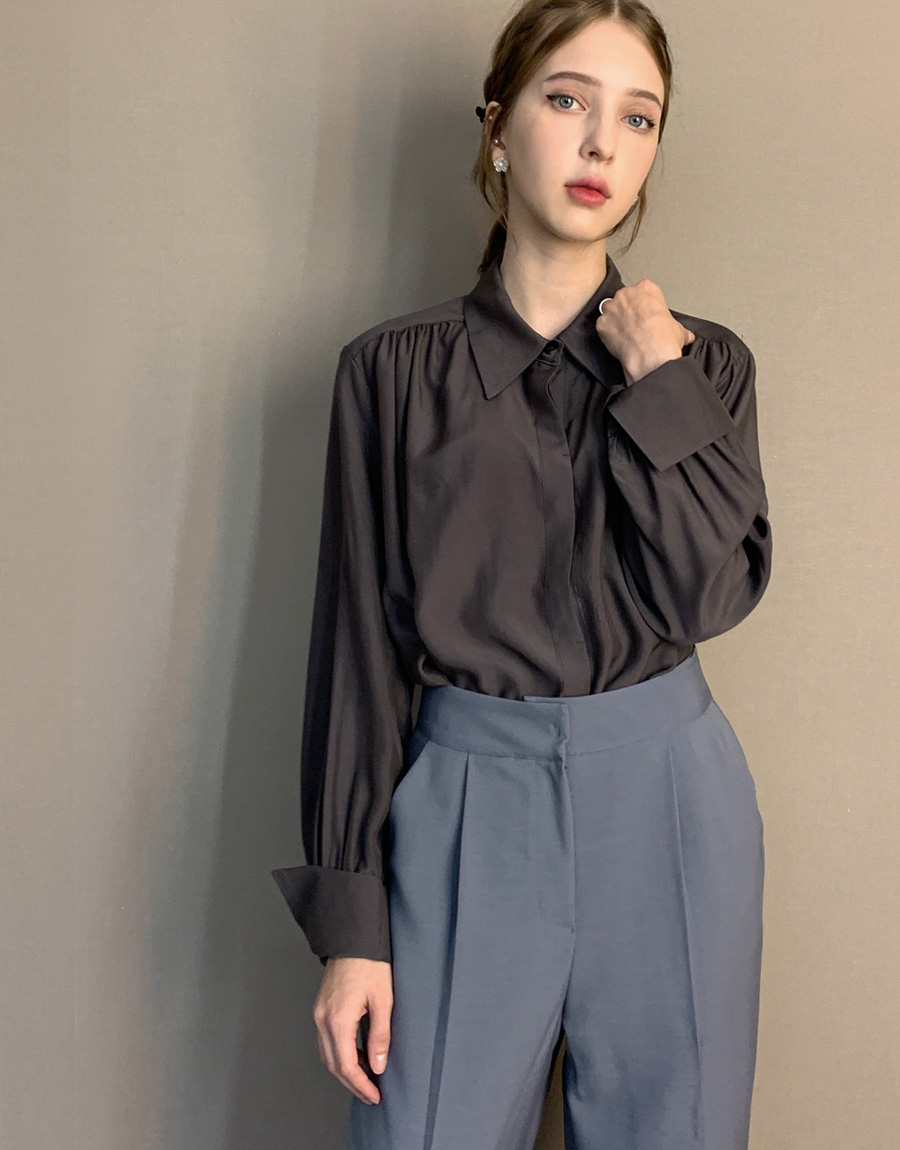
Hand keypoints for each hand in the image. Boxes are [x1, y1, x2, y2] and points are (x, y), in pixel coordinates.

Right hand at [312, 956, 392, 1104]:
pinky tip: (357, 1055)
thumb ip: (380, 1036)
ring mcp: (319, 1013)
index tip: (375, 1096)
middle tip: (371, 1094)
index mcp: (338, 1019)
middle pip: (333, 1064)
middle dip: (352, 1083)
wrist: (353, 939)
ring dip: (345, 1070)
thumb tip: (377, 1066)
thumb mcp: (383, 1000)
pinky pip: (327, 1040)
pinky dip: (340, 1053)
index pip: (346, 1065)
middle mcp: (323, 1019)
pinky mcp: (320, 1008)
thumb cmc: (370, 964)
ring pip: (327, 1054)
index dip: (360, 1085)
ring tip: (366, 1078)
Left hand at [595, 277, 695, 385]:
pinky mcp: (601, 323)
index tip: (646, 315)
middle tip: (635, 326)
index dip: (644, 305)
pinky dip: (607, 334)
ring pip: (609, 310)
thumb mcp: (678, 329)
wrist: (650, 356)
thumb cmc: (663, 339)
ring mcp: (612, 308)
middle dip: (627, 311)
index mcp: (646, 289)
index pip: (642, 291)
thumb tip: (686, 336)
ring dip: (615, 320)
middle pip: (624, 299)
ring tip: (625, 334)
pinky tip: (617, 342)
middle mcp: (627, 294)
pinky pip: (602, 327)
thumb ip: (678, 328)